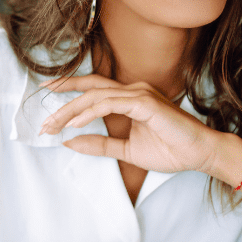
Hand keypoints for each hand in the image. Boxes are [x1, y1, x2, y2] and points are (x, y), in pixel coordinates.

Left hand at [39, 75, 223, 174]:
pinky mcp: (145, 103)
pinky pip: (110, 104)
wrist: (200, 154)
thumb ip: (100, 145)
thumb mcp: (127, 150)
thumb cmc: (170, 150)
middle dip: (63, 94)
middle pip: (90, 86)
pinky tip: (75, 123)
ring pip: (96, 95)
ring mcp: (139, 94)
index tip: (46, 92)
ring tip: (53, 125)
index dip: (69, 87)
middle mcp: (133, 91)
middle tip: (41, 112)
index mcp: (129, 98)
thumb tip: (69, 141)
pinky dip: (90, 113)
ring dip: (71, 110)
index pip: (93, 88)